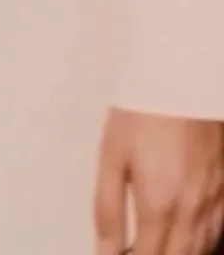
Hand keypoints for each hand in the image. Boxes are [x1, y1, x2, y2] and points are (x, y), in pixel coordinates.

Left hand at [94, 108, 223, 254]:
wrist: (182, 80)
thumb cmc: (144, 111)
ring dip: (177, 254)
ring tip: (153, 243)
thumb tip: (104, 248)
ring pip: (200, 250)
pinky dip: (200, 243)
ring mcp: (214, 204)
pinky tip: (183, 235)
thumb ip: (108, 208)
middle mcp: (192, 212)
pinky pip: (216, 233)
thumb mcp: (111, 157)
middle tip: (131, 248)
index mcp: (160, 206)